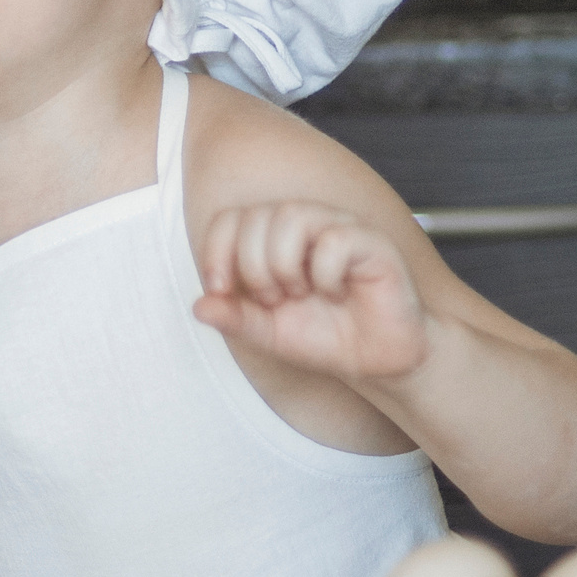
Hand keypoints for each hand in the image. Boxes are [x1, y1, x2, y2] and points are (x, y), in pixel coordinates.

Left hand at [193, 202, 430, 384]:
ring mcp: (338, 228)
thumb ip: (234, 318)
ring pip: (292, 215)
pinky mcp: (372, 242)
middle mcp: (304, 225)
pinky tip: (336, 292)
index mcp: (272, 239)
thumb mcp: (267, 333)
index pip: (230, 218)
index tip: (219, 289)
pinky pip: (335, 239)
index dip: (216, 250)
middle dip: (253, 266)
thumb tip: (198, 307)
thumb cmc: (324, 337)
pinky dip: (325, 273)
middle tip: (274, 299)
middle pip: (257, 216)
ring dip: (284, 263)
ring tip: (299, 293)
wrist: (378, 361)